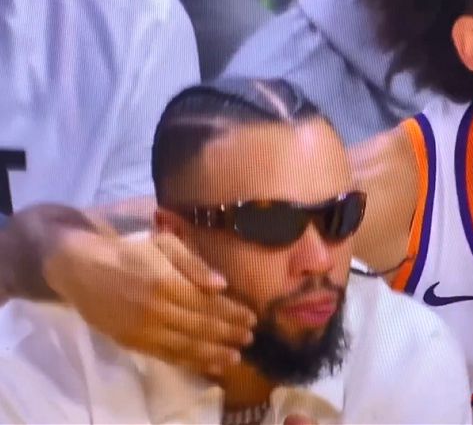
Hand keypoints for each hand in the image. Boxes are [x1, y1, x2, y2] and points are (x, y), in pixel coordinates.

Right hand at [44, 229, 255, 375]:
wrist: (83, 269)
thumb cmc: (130, 252)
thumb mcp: (164, 243)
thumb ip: (193, 263)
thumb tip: (221, 284)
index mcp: (166, 282)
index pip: (208, 303)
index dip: (233, 313)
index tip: (252, 317)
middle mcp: (157, 309)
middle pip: (201, 326)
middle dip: (229, 333)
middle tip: (250, 337)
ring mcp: (144, 330)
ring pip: (186, 346)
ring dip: (215, 353)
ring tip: (236, 357)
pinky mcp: (134, 343)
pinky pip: (168, 356)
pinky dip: (191, 362)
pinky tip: (210, 365)